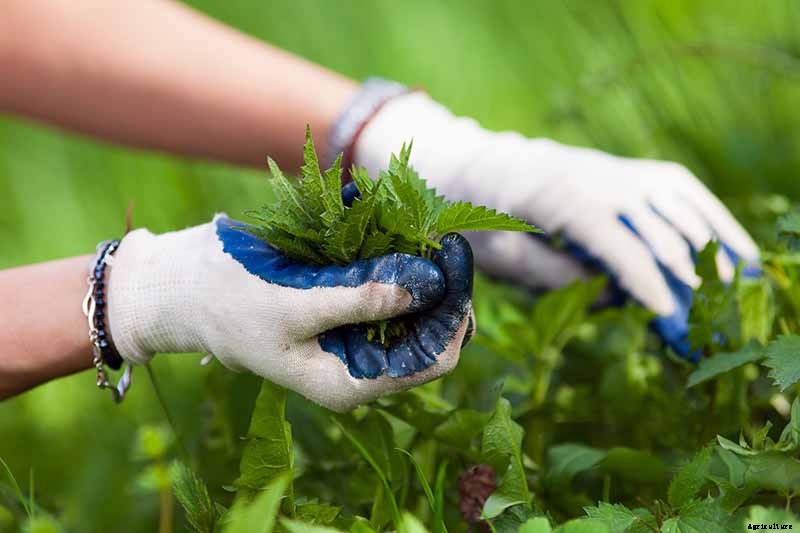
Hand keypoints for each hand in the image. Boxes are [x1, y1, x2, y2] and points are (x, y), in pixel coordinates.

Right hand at [107, 215, 473, 410]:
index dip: (452, 316)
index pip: (431, 361)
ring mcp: (353, 333)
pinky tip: (394, 227)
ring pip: (412, 305)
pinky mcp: (343, 304)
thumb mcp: (295, 306)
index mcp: (350, 382)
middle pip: (428, 330)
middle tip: (444, 238)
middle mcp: (360, 363)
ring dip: (421, 268)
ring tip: (422, 228)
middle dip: (440, 288)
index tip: (453, 263)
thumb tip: (425, 287)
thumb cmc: (229, 304)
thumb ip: (361, 300)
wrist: (181, 288)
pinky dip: (394, 257)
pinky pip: (385, 283)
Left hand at [354, 92, 757, 357]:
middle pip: (657, 224)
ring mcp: (618, 169)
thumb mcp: (499, 255)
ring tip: (737, 289)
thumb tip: (612, 295)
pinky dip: (713, 218)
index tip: (668, 313)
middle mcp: (596, 176)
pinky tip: (736, 249)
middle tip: (709, 318)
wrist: (483, 166)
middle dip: (686, 273)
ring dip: (712, 246)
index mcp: (558, 197)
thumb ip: (552, 275)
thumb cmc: (481, 216)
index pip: (615, 241)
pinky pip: (682, 191)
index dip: (644, 279)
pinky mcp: (630, 171)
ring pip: (681, 205)